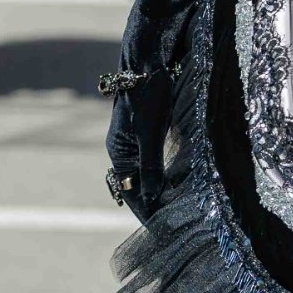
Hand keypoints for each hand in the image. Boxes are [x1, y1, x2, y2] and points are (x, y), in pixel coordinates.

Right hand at [105, 67, 176, 225]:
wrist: (147, 59)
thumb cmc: (148, 94)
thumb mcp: (150, 132)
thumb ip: (150, 165)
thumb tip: (152, 197)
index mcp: (119, 152)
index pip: (131, 193)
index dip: (145, 213)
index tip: (160, 233)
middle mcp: (123, 149)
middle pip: (135, 186)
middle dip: (151, 206)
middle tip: (171, 226)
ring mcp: (133, 139)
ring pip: (144, 174)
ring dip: (156, 192)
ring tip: (174, 210)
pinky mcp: (145, 129)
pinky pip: (151, 161)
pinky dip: (160, 175)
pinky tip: (173, 180)